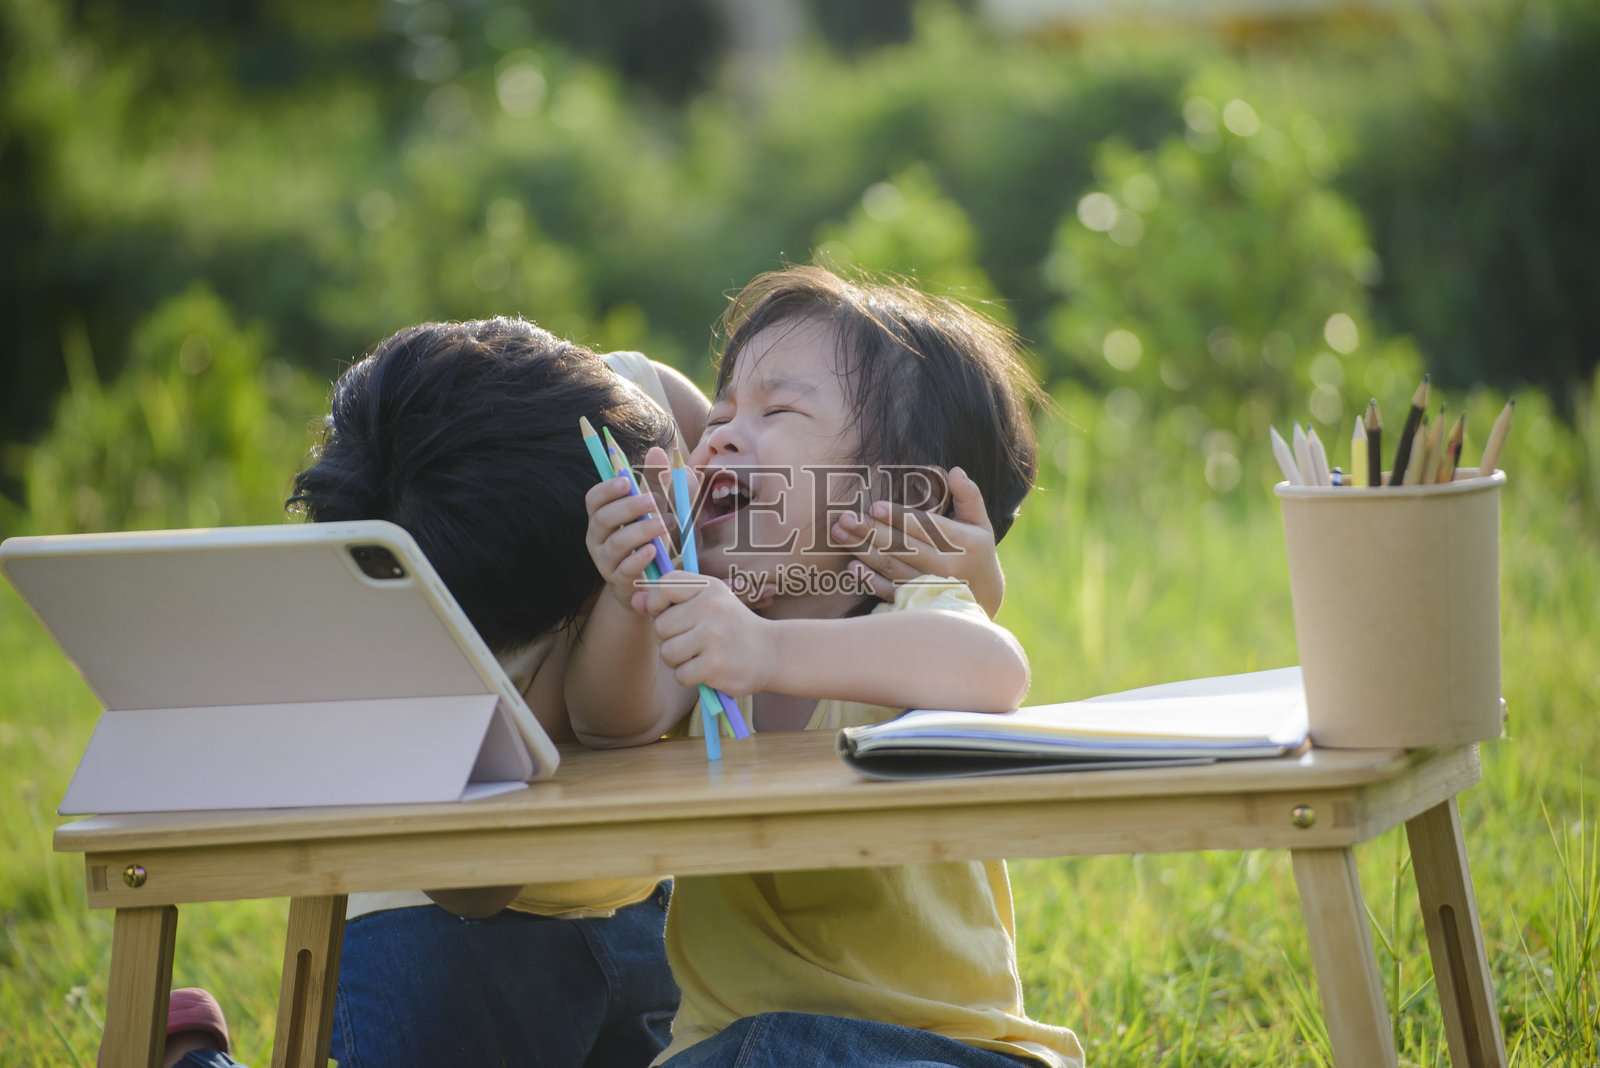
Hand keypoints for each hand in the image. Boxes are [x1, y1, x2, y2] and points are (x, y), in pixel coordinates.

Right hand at [584, 473, 669, 611]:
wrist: (658, 583)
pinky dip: (638, 559)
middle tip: (656, 500)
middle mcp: (598, 539)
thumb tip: (657, 451)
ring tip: (665, 524)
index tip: (626, 481)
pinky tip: (654, 550)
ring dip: (640, 531)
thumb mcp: (667, 509)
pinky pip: (624, 571)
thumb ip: (662, 483)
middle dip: (628, 507)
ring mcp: (606, 563)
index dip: (606, 489)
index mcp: (604, 517)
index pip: (593, 500)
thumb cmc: (660, 539)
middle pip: (602, 519)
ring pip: (615, 544)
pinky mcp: (620, 584)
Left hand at [636, 574, 776, 696]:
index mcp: (709, 588)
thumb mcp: (706, 603)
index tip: (669, 613)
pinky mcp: (716, 665)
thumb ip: (669, 600)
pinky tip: (707, 670)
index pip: (663, 587)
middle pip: (660, 626)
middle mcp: (712, 608)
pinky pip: (681, 674)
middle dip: (669, 638)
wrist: (771, 652)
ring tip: (698, 656)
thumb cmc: (730, 625)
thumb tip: (634, 600)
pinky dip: (689, 677)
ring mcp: (714, 637)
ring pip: (667, 652)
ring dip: (678, 660)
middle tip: (691, 641)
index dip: (656, 604)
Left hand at [830, 466, 1004, 616]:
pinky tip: (852, 566)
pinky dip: (870, 580)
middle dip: (872, 532)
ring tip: (839, 534)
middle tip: (845, 518)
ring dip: (863, 551)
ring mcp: (929, 586)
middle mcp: (945, 567)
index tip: (875, 507)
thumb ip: (969, 495)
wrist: (984, 596)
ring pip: (892, 566)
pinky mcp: (917, 600)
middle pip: (903, 546)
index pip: (926, 528)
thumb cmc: (976, 550)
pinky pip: (890, 591)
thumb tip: (956, 470)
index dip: (900, 518)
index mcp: (962, 543)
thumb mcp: (980, 522)